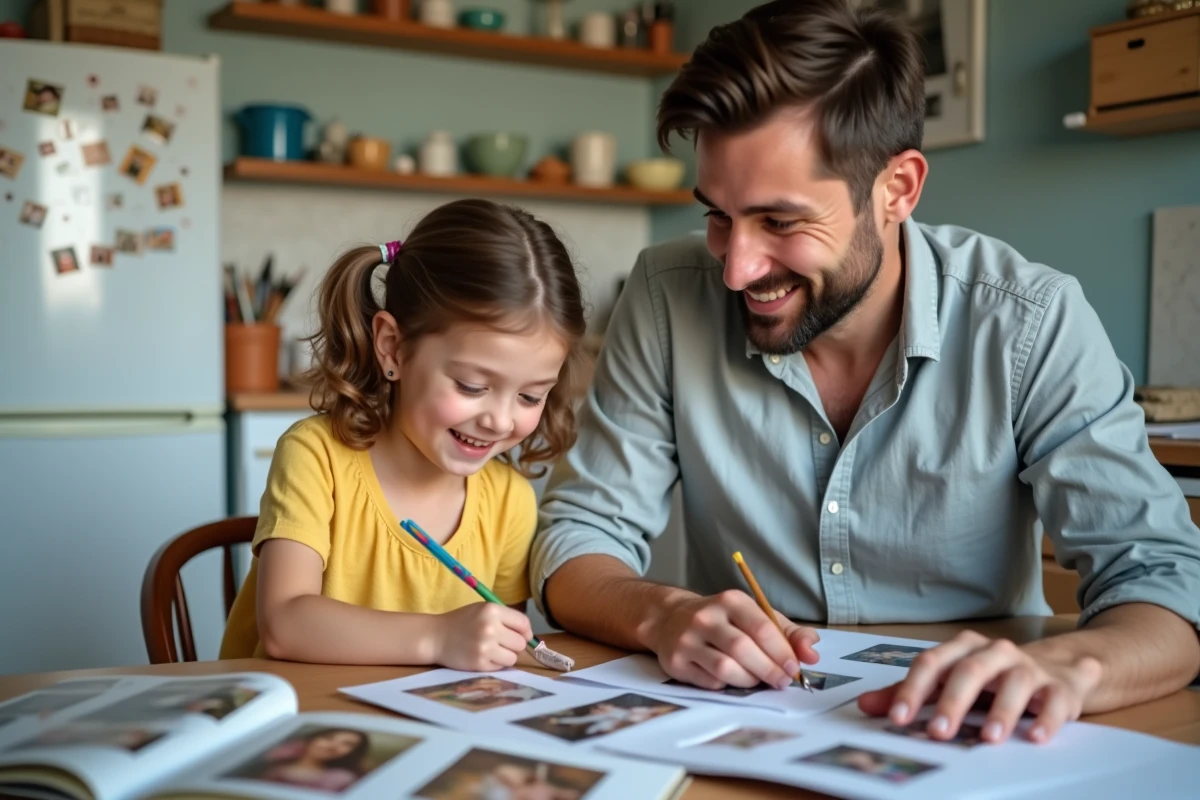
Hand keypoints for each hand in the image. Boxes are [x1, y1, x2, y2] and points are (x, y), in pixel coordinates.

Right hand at [433, 603, 532, 670]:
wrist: (436, 637)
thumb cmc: (462, 622)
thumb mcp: (483, 610)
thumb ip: (506, 618)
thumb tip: (529, 636)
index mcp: (492, 610)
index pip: (523, 623)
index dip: (525, 631)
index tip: (521, 634)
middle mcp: (490, 628)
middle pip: (521, 643)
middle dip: (514, 644)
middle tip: (501, 642)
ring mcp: (484, 647)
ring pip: (513, 657)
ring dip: (506, 655)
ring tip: (493, 650)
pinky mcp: (479, 663)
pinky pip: (501, 667)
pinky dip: (495, 663)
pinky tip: (484, 656)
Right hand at [647, 589, 819, 690]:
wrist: (671, 620)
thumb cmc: (724, 621)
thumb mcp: (755, 616)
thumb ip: (788, 633)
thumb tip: (812, 653)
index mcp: (730, 600)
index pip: (761, 628)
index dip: (782, 652)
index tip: (793, 668)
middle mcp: (706, 617)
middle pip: (743, 649)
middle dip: (768, 670)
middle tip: (781, 682)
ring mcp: (687, 640)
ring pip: (725, 669)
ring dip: (749, 680)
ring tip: (757, 681)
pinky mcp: (676, 662)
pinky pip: (709, 682)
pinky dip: (727, 686)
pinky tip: (732, 680)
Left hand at [857, 630, 1102, 744]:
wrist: (1054, 669)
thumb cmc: (989, 680)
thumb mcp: (947, 684)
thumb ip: (906, 694)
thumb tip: (865, 706)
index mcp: (961, 649)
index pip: (930, 664)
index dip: (912, 691)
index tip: (897, 719)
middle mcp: (993, 652)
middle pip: (968, 671)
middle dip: (952, 703)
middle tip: (938, 733)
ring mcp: (1028, 667)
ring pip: (1012, 682)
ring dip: (1001, 710)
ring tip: (989, 738)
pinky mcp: (1059, 687)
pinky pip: (1054, 701)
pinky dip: (1046, 719)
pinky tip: (1035, 738)